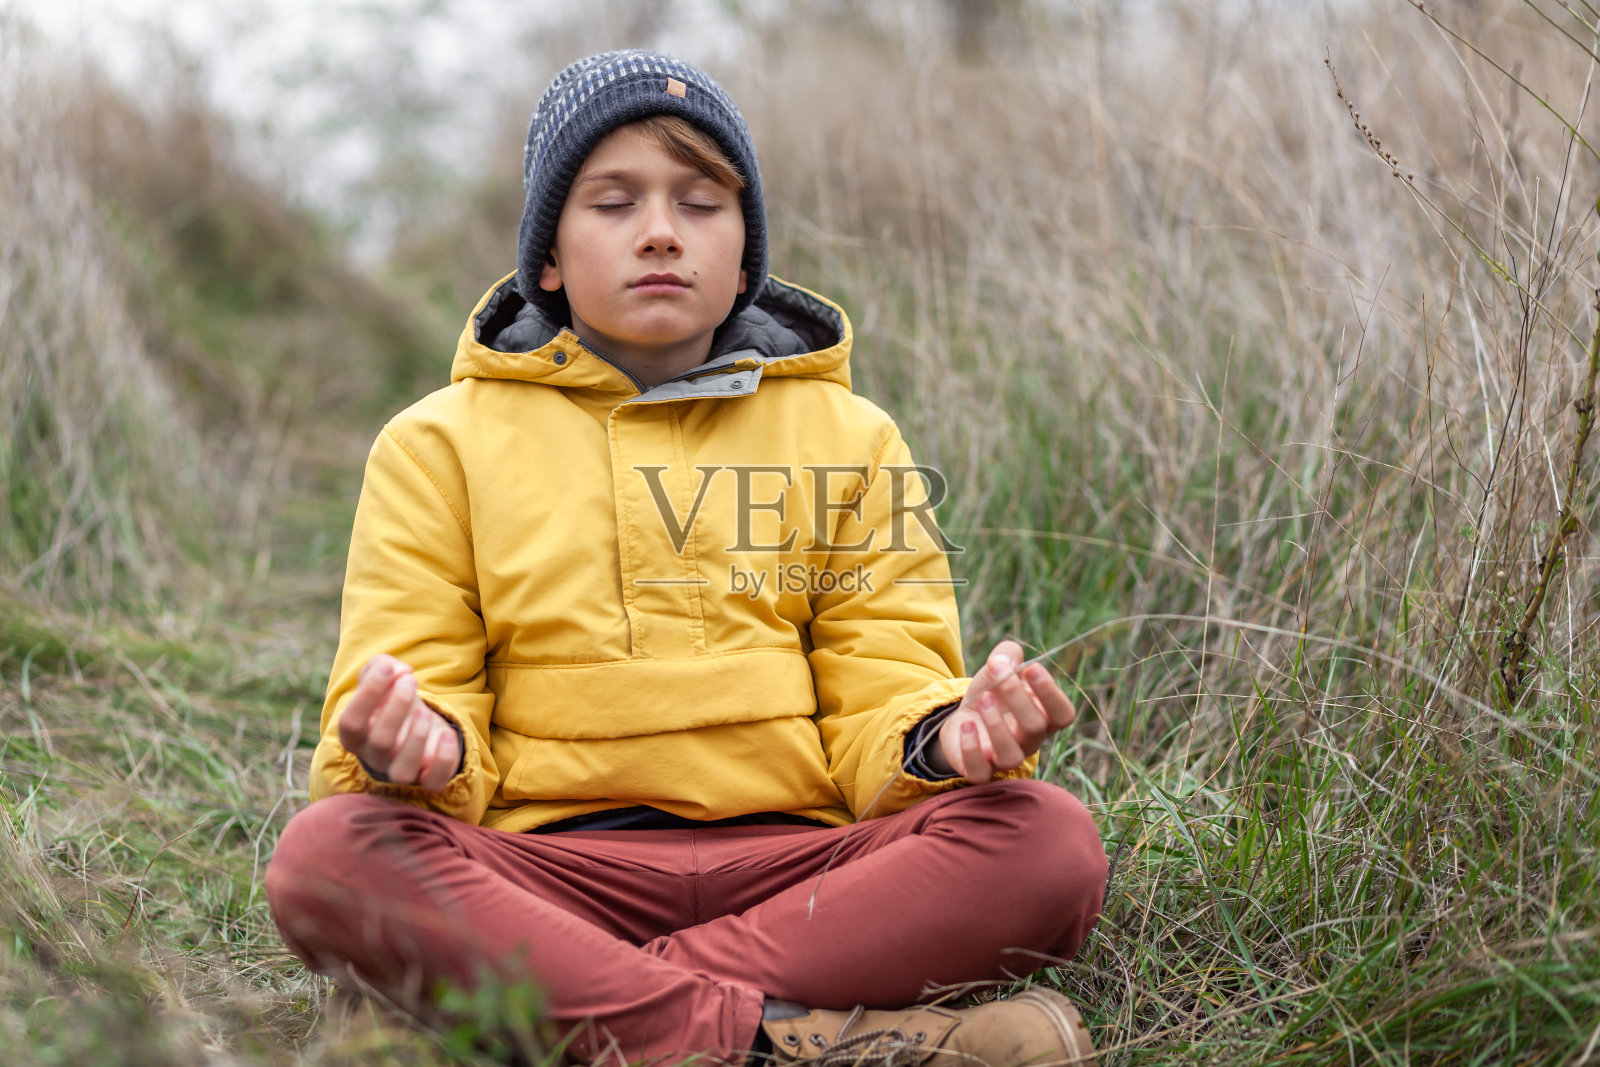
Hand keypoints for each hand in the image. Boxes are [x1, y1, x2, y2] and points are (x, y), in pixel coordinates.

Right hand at [337, 654, 461, 792]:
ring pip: (402, 771)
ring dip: (417, 737)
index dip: (367, 694)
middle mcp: (374, 757)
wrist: (417, 723)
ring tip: (424, 710)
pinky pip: (434, 782)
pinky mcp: (427, 778)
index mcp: (355, 735)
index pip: (350, 723)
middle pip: (380, 742)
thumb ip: (382, 666)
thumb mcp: (383, 678)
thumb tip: (395, 669)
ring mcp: (400, 771)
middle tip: (410, 680)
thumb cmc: (393, 699)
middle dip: (397, 706)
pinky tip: (446, 733)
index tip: (386, 669)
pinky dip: (443, 758)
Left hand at [934, 639, 1076, 783]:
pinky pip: (980, 772)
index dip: (1051, 693)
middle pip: (1035, 728)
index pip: (1063, 715)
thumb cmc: (992, 693)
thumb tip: (1003, 662)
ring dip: (996, 725)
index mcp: (1044, 717)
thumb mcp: (999, 666)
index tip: (1031, 668)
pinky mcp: (980, 771)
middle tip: (998, 673)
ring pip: (1011, 756)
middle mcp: (1030, 742)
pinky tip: (966, 724)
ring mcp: (1005, 760)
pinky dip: (971, 748)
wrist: (963, 718)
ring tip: (983, 699)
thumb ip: (1007, 655)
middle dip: (1017, 697)